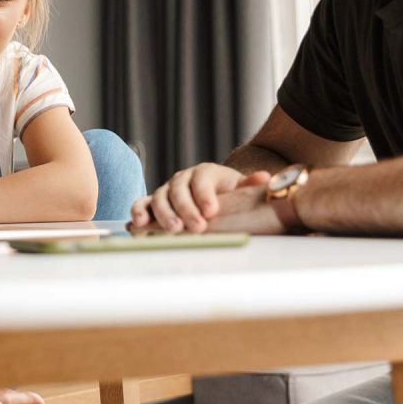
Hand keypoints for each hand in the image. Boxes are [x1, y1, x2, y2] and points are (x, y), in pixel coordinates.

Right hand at [129, 163, 271, 232]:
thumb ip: (248, 185)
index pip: (202, 179)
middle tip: (196, 227)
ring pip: (159, 198)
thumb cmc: (228, 195)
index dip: (204, 195)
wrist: (213, 196)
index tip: (211, 211)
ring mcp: (166, 191)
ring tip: (173, 231)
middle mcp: (182, 179)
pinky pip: (142, 205)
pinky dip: (139, 213)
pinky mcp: (153, 204)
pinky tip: (139, 226)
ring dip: (163, 214)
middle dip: (186, 209)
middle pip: (179, 190)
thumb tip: (263, 178)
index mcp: (205, 172)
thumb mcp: (240, 189)